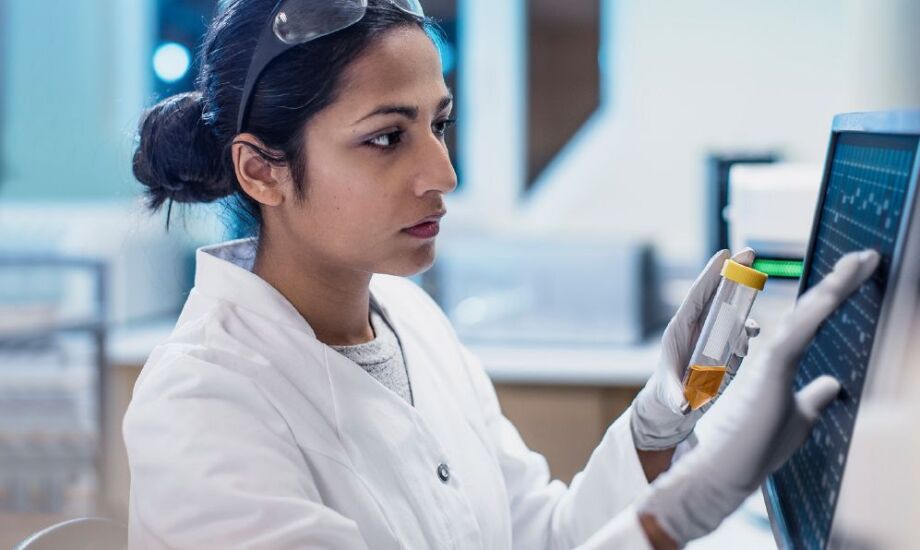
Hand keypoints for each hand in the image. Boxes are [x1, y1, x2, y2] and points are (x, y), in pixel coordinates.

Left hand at [631, 248, 758, 450]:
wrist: (674, 409)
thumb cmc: (666, 397)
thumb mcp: (669, 396)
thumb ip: (676, 397)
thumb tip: (684, 405)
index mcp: (680, 329)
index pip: (696, 296)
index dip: (710, 274)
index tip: (724, 254)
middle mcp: (698, 328)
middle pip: (717, 295)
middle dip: (734, 274)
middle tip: (750, 251)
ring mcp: (713, 338)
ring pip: (733, 314)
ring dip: (744, 313)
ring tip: (748, 331)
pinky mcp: (726, 350)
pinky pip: (741, 335)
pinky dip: (748, 334)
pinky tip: (749, 340)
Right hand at [636, 249, 879, 546]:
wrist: (726, 468)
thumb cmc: (754, 447)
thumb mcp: (798, 418)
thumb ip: (813, 398)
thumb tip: (833, 384)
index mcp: (780, 362)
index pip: (812, 322)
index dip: (836, 296)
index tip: (861, 272)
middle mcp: (774, 352)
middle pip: (812, 309)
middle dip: (841, 281)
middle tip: (868, 256)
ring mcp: (769, 357)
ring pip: (807, 313)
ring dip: (836, 286)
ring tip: (861, 262)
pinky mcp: (770, 367)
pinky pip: (799, 331)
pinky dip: (818, 310)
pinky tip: (836, 291)